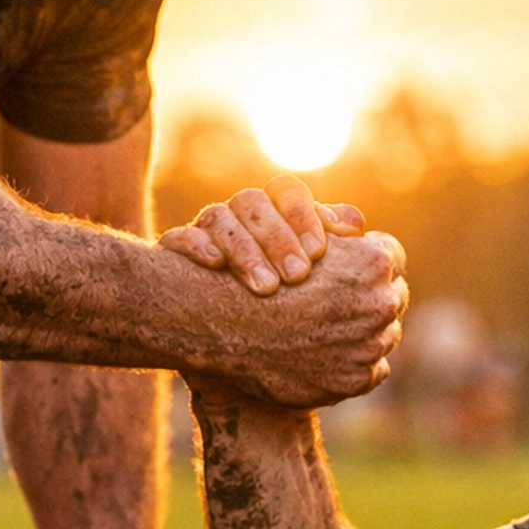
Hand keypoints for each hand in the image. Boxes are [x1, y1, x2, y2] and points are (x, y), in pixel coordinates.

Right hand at [160, 176, 364, 294]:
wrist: (213, 335)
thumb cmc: (273, 303)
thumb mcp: (309, 280)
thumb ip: (331, 248)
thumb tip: (356, 224)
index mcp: (269, 214)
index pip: (288, 193)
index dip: (303, 216)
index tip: (319, 252)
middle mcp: (235, 217)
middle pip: (254, 203)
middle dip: (278, 237)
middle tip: (298, 275)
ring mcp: (203, 233)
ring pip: (218, 217)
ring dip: (244, 249)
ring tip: (266, 288)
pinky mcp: (172, 254)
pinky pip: (178, 238)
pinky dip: (196, 246)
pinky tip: (215, 266)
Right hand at [176, 229, 408, 408]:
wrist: (225, 326)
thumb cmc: (257, 268)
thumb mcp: (295, 232)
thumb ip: (333, 226)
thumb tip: (357, 225)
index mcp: (374, 264)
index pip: (391, 256)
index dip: (369, 260)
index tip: (352, 268)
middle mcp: (380, 304)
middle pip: (394, 296)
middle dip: (373, 296)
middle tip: (345, 300)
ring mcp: (371, 345)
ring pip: (386, 335)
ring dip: (367, 332)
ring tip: (333, 329)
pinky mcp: (356, 380)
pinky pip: (373, 370)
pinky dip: (356, 363)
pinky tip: (329, 354)